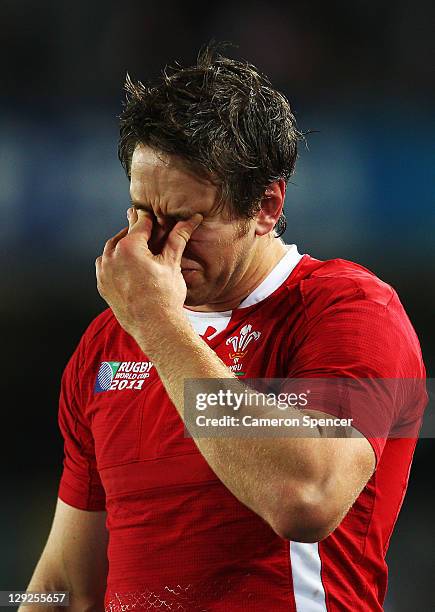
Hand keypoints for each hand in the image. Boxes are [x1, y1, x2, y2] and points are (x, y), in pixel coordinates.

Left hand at [95, 207, 202, 343]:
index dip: (151, 219)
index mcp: (129, 246)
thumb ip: (177, 237)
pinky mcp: (102, 285)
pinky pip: (106, 266)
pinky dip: (116, 262)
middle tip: (150, 234)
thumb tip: (190, 220)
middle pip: (125, 235)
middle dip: (137, 233)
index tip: (157, 217)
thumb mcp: (172, 263)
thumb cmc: (165, 297)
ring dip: (125, 246)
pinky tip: (129, 267)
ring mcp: (104, 272)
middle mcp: (112, 256)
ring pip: (113, 249)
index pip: (141, 223)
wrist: (155, 327)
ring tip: (141, 251)